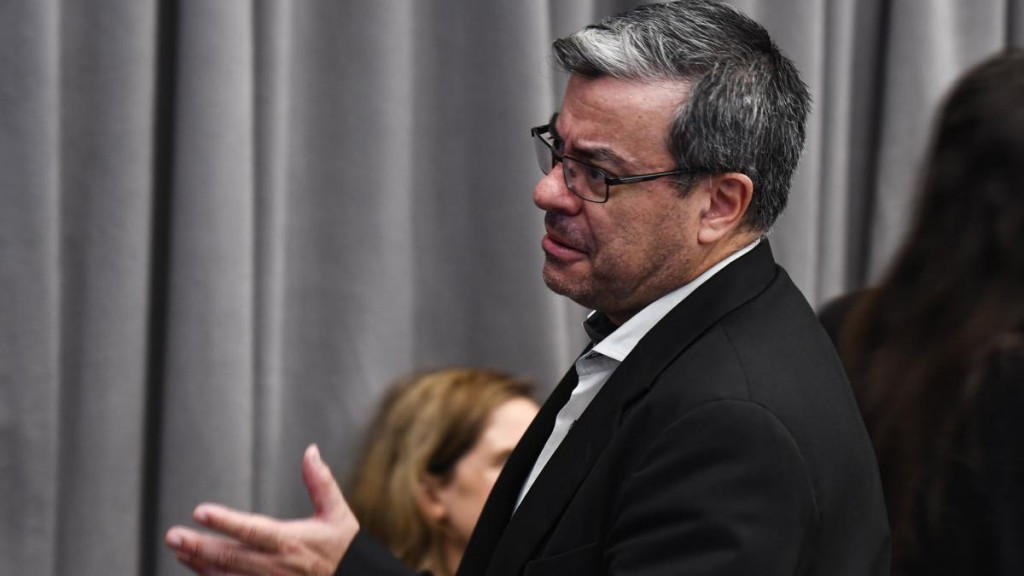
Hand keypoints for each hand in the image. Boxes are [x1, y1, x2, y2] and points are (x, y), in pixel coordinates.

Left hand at [165, 444, 359, 575]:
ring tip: (179, 551)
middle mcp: (275, 566)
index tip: (199, 511)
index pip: (252, 530)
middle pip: (230, 557)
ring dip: (200, 564)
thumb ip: (321, 482)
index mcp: (291, 541)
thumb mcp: (338, 514)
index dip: (224, 521)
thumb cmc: (343, 549)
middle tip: (173, 536)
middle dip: (199, 546)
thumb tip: (311, 451)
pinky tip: (196, 570)